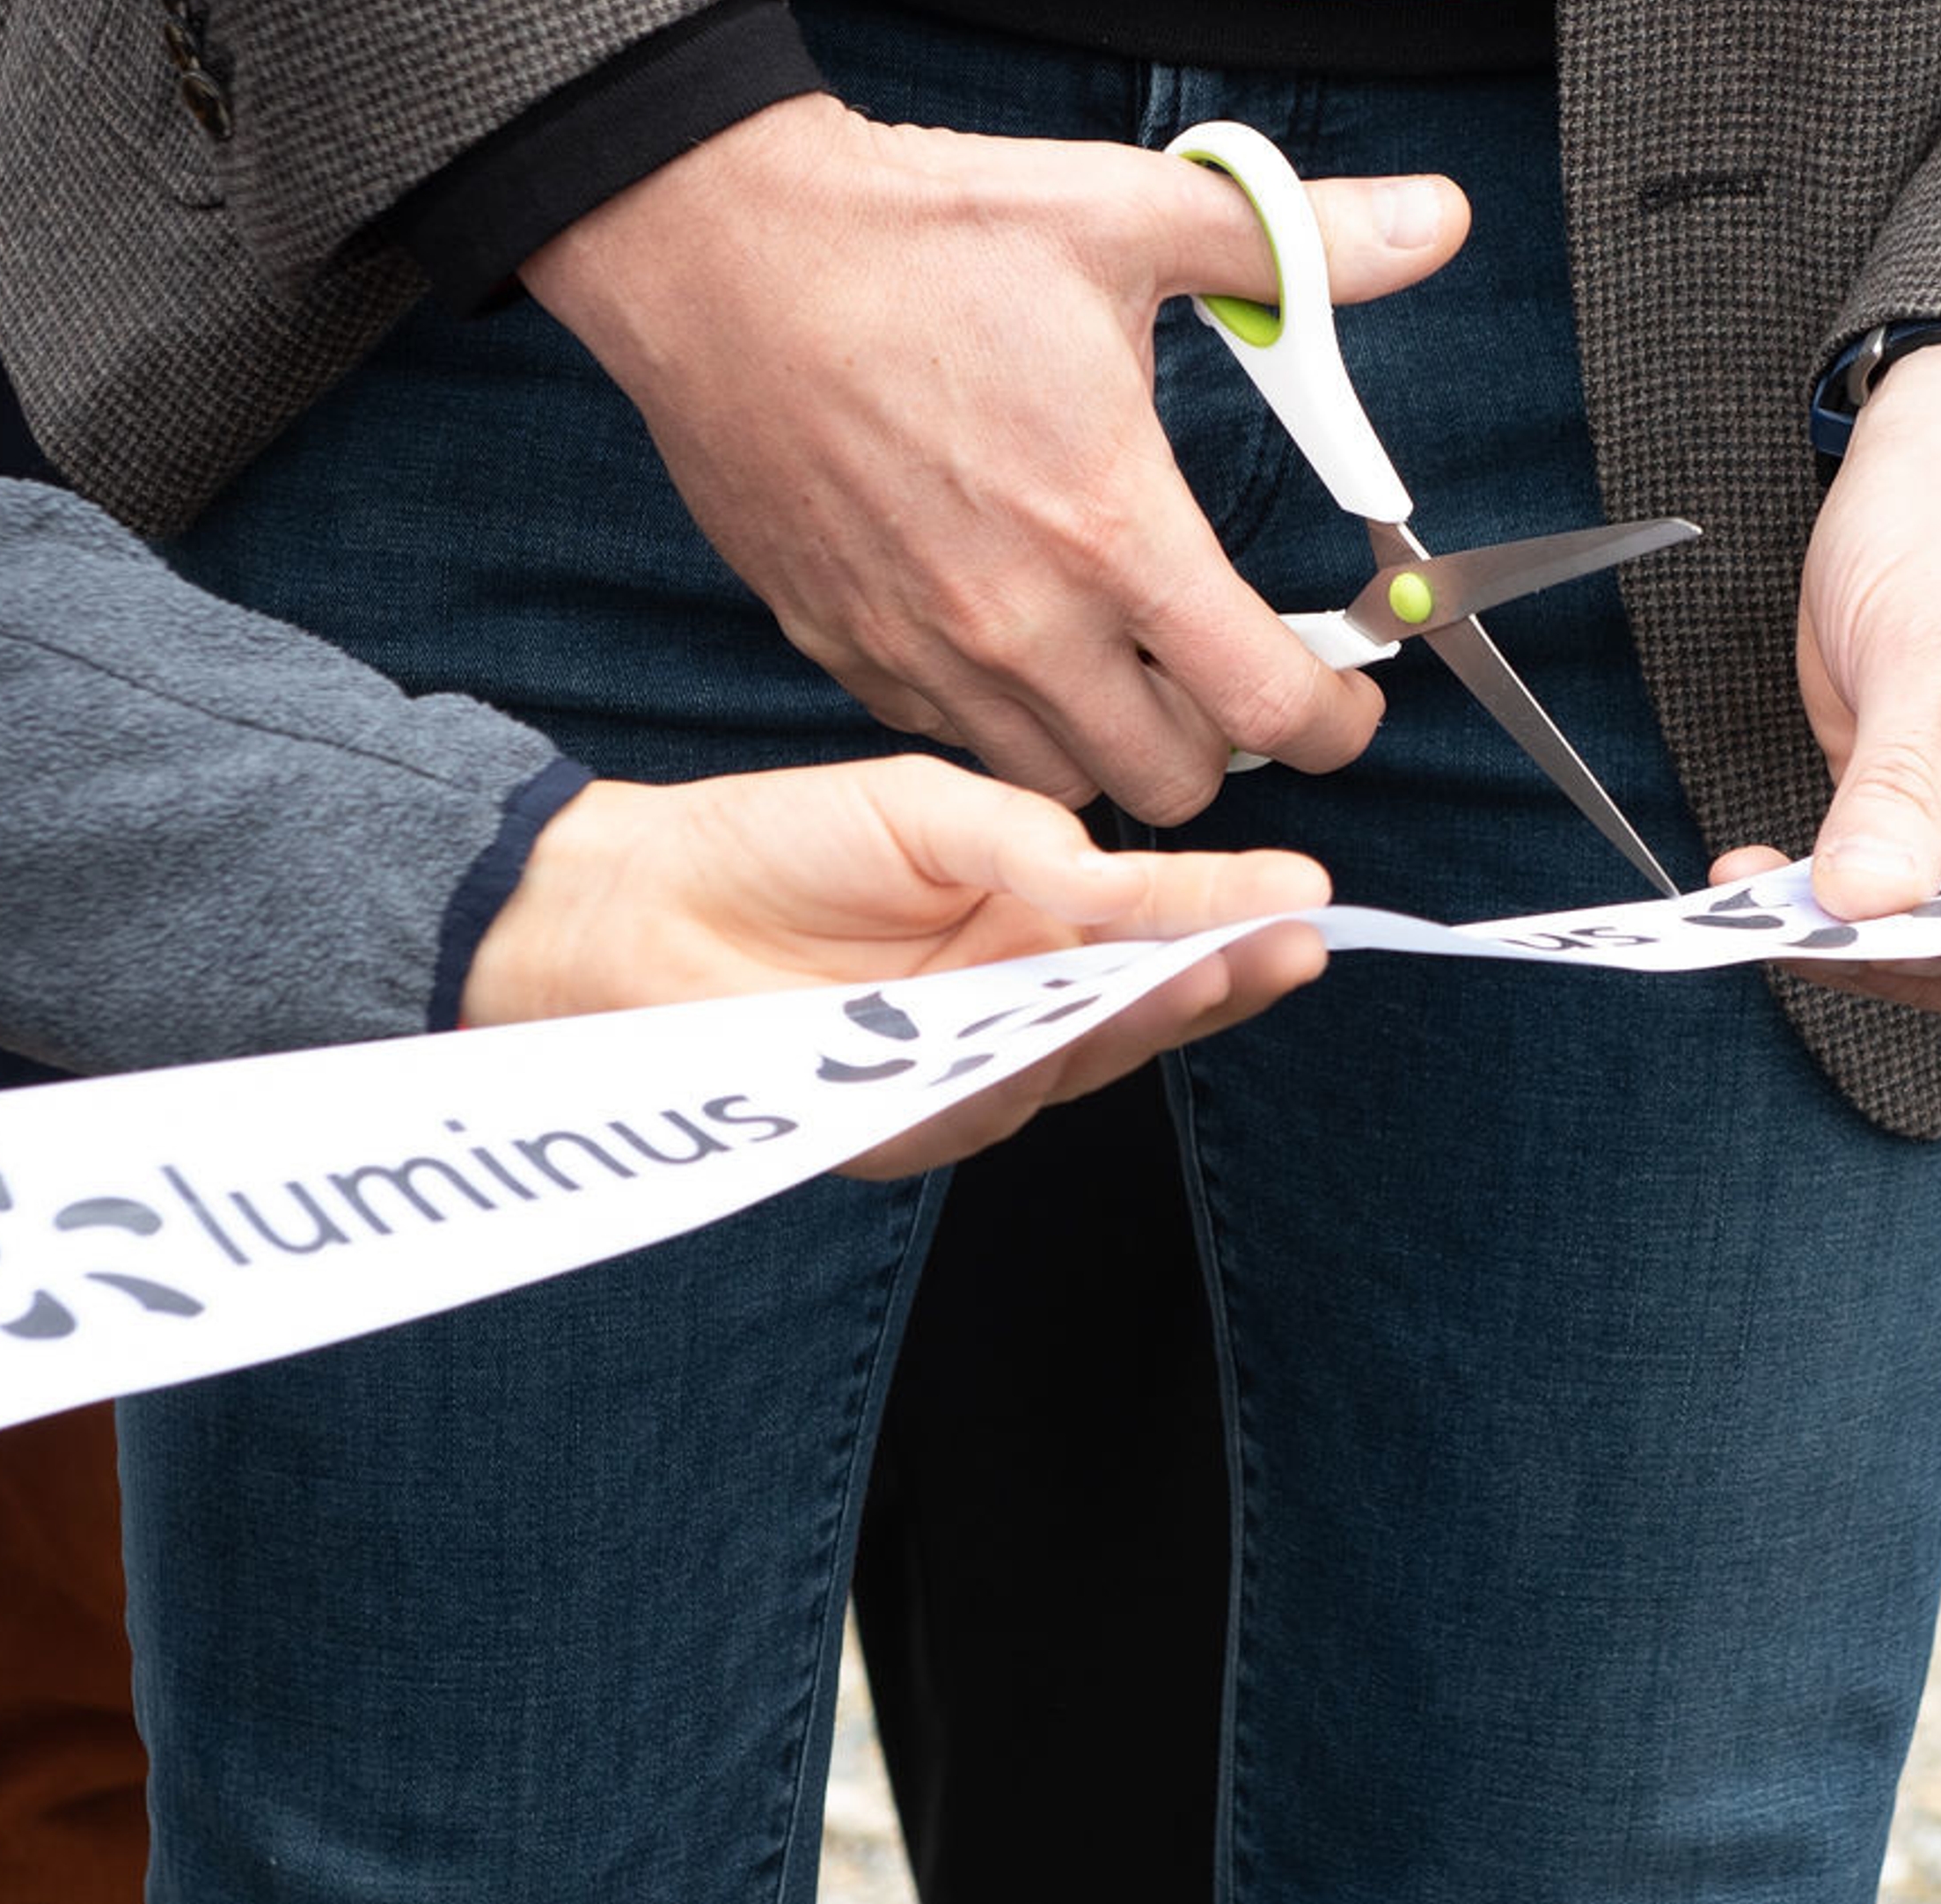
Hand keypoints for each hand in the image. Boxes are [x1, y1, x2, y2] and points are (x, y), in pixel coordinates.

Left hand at [459, 756, 1329, 1176]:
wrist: (633, 909)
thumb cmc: (778, 846)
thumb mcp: (931, 813)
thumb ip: (1036, 844)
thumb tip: (1132, 874)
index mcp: (1037, 926)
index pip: (1160, 937)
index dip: (1235, 928)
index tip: (1306, 902)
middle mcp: (1012, 1009)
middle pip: (1139, 1012)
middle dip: (1219, 981)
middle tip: (1290, 946)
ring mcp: (959, 1075)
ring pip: (1070, 1062)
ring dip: (1138, 1020)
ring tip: (1202, 967)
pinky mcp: (891, 1127)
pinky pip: (973, 1105)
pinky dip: (1017, 1067)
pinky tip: (1060, 1025)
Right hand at [519, 96, 1472, 824]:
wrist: (710, 247)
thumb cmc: (913, 233)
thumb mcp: (1131, 214)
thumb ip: (1300, 246)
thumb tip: (1436, 220)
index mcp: (1108, 527)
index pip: (1264, 703)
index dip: (1334, 721)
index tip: (1347, 700)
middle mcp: (1016, 620)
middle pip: (1172, 783)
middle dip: (1231, 747)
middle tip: (1239, 676)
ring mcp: (919, 649)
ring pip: (1059, 782)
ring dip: (1116, 745)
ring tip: (1137, 667)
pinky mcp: (841, 647)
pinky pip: (953, 742)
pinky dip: (1006, 722)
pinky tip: (1022, 641)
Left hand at [1716, 343, 1940, 1040]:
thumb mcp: (1930, 651)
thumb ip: (1903, 787)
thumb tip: (1861, 906)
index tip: (1877, 930)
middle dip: (1914, 960)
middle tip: (1788, 929)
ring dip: (1857, 943)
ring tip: (1749, 904)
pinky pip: (1903, 909)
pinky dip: (1831, 911)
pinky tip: (1756, 881)